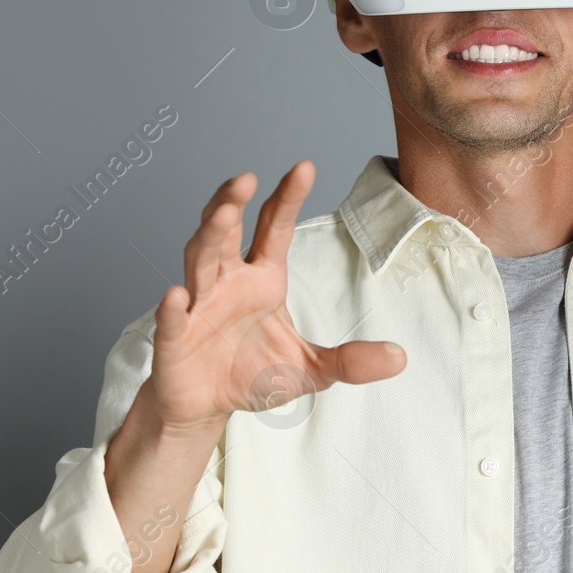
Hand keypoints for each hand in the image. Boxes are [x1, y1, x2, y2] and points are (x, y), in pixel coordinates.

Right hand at [142, 160, 407, 432]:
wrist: (205, 406)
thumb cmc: (252, 373)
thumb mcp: (311, 369)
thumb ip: (350, 361)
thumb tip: (400, 358)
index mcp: (262, 279)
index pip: (275, 229)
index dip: (287, 198)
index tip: (304, 167)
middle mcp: (227, 282)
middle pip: (227, 233)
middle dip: (234, 203)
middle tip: (247, 178)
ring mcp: (197, 306)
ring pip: (199, 262)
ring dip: (209, 236)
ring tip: (223, 212)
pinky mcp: (174, 338)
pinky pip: (173, 319)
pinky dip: (173, 308)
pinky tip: (176, 295)